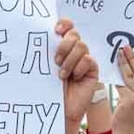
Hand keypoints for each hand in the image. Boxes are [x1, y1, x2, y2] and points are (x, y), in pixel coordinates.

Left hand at [54, 18, 98, 133]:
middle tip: (56, 60)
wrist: (58, 110)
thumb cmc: (47, 89)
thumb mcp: (44, 67)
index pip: (66, 25)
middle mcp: (72, 50)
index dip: (63, 23)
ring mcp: (83, 59)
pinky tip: (74, 78)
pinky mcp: (91, 69)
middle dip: (64, 45)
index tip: (55, 31)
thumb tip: (41, 34)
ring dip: (70, 59)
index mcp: (60, 46)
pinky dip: (79, 67)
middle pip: (74, 33)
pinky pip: (89, 59)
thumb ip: (45, 51)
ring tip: (62, 74)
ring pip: (81, 45)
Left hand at [113, 46, 133, 130]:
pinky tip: (111, 68)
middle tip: (126, 46)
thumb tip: (131, 66)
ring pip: (130, 74)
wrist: (125, 127)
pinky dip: (115, 76)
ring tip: (118, 53)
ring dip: (123, 62)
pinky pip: (121, 84)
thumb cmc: (130, 111)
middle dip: (133, 56)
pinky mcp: (130, 99)